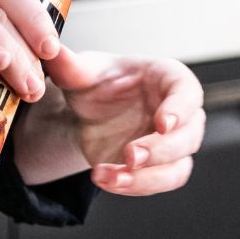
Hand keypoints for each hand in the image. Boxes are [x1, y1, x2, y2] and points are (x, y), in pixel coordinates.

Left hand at [19, 51, 204, 194]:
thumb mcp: (82, 72)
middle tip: (130, 155)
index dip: (180, 108)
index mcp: (167, 79)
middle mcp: (179, 113)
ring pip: (178, 167)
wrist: (91, 112)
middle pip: (189, 135)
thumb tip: (51, 52)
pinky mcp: (159, 169)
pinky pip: (160, 184)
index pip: (187, 91)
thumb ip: (69, 65)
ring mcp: (172, 143)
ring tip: (110, 177)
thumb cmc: (100, 84)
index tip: (163, 123)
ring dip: (147, 178)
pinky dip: (135, 187)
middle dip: (161, 150)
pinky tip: (108, 180)